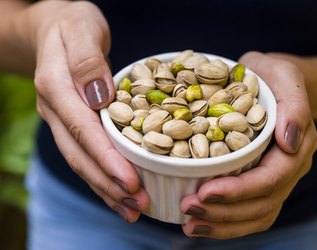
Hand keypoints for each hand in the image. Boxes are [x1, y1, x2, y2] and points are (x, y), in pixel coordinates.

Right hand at [29, 1, 148, 221]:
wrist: (53, 27)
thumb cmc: (72, 23)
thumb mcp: (82, 28)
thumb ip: (87, 61)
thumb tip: (98, 97)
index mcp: (56, 87)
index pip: (83, 131)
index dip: (107, 159)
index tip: (130, 183)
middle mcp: (54, 109)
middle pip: (80, 155)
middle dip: (109, 184)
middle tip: (137, 206)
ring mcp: (60, 119)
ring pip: (81, 161)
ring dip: (105, 189)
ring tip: (131, 210)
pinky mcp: (71, 123)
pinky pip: (86, 154)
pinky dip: (102, 176)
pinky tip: (118, 192)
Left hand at [180, 52, 316, 238]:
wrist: (269, 83)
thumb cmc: (272, 75)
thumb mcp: (283, 75)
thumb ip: (294, 105)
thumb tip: (290, 142)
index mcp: (297, 146)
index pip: (271, 178)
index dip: (240, 190)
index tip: (205, 192)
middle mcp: (289, 168)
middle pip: (262, 203)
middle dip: (224, 211)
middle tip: (188, 208)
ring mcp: (276, 179)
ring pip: (256, 215)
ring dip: (222, 224)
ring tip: (189, 225)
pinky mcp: (260, 183)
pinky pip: (248, 213)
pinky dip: (225, 223)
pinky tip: (200, 223)